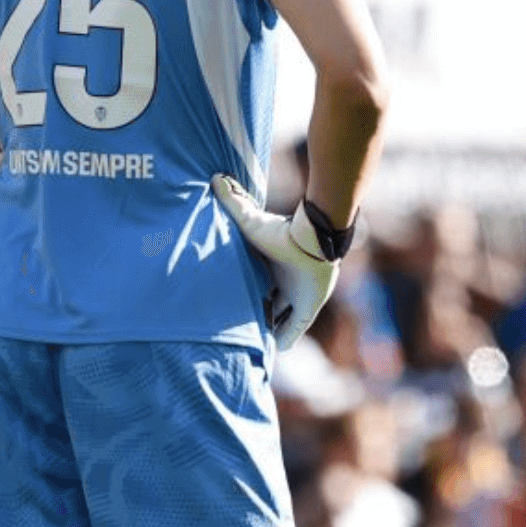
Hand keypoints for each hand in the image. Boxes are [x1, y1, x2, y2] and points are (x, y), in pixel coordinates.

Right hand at [211, 175, 352, 350]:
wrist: (310, 241)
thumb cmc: (280, 232)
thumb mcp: (249, 221)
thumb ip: (233, 202)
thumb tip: (214, 177)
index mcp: (268, 269)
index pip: (254, 286)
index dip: (245, 296)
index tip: (230, 304)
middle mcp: (282, 284)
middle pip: (267, 304)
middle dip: (256, 314)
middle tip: (238, 327)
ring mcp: (295, 297)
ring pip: (280, 318)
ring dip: (270, 328)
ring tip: (252, 343)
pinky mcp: (308, 309)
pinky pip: (295, 330)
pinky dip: (285, 339)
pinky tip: (275, 350)